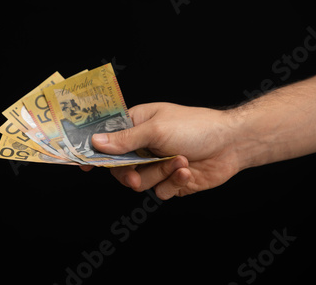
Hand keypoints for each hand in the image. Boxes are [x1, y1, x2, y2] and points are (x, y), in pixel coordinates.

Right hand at [81, 102, 240, 199]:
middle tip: (137, 177)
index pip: (107, 139)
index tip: (84, 165)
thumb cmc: (195, 126)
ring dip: (161, 174)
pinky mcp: (170, 180)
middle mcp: (144, 145)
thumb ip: (125, 139)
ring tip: (180, 161)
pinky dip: (174, 182)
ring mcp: (156, 164)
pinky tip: (187, 170)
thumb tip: (96, 142)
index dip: (95, 152)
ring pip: (141, 182)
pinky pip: (160, 191)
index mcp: (136, 125)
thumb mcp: (156, 129)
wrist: (231, 144)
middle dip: (131, 173)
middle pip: (120, 167)